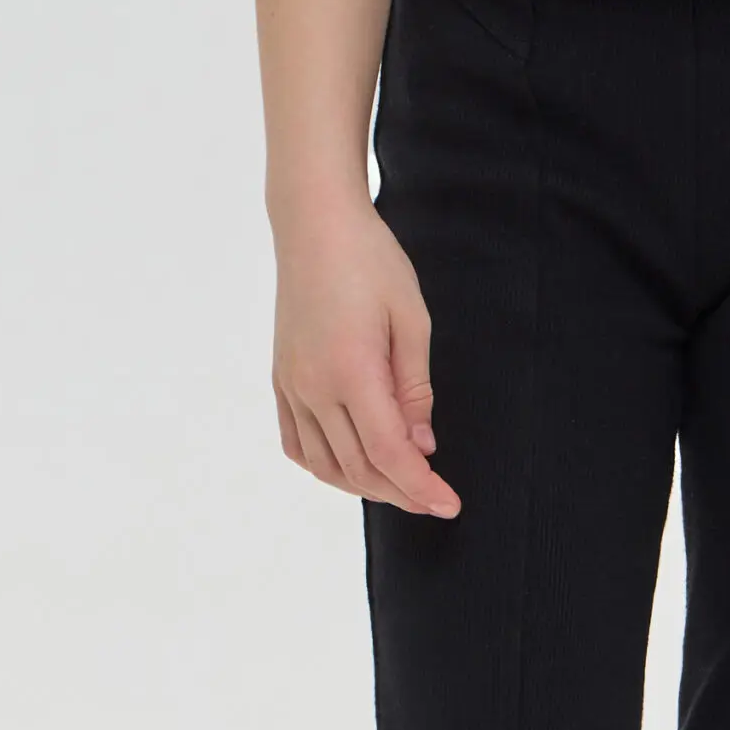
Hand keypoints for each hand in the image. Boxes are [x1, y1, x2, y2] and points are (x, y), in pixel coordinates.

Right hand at [271, 197, 460, 517]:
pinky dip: (325, 466)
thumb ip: (415, 388)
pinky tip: (350, 463)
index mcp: (350, 371)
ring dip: (364, 485)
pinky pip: (297, 443)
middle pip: (358, 467)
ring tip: (399, 483)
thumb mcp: (411, 317)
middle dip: (400, 492)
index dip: (420, 487)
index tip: (449, 504)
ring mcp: (291, 385)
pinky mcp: (281, 378)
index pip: (389, 453)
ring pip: (324, 464)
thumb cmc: (371, 259)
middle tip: (434, 497)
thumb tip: (421, 445)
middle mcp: (313, 387)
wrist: (315, 224)